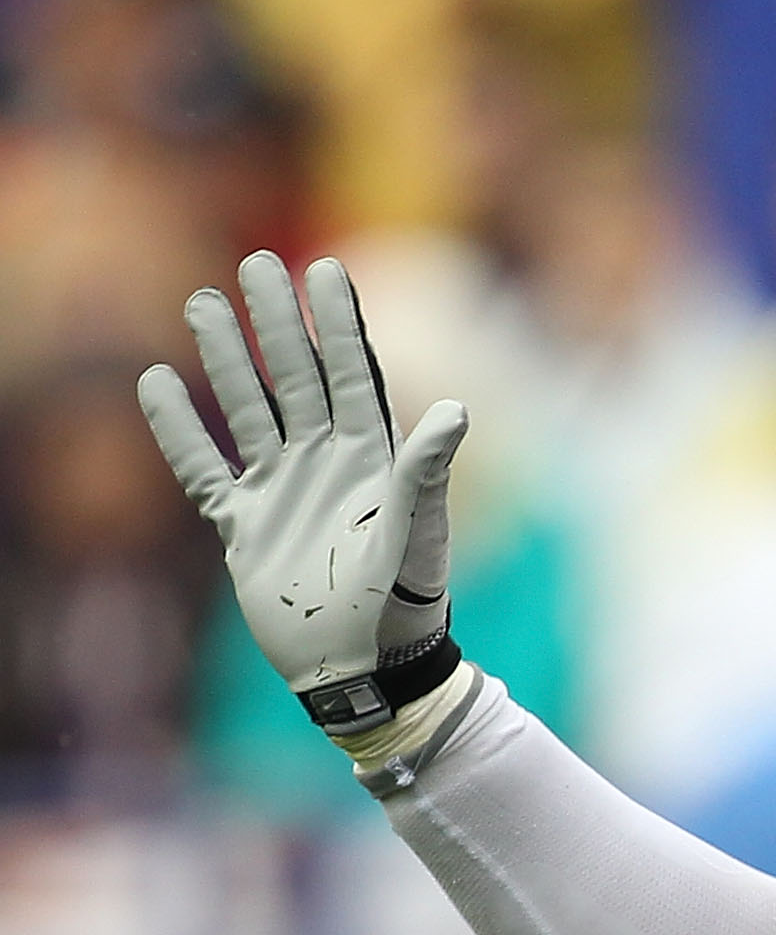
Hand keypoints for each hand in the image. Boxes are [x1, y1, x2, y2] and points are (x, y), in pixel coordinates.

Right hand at [137, 252, 468, 733]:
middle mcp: (325, 465)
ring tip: (202, 304)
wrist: (364, 670)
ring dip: (226, 360)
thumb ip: (427, 472)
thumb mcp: (421, 535)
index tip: (323, 266)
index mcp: (373, 460)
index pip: (353, 375)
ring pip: (249, 410)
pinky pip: (205, 469)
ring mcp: (283, 492)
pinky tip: (157, 385)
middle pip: (296, 378)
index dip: (339, 322)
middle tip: (254, 263)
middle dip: (277, 322)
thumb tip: (458, 410)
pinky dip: (181, 431)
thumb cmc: (407, 606)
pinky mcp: (245, 526)